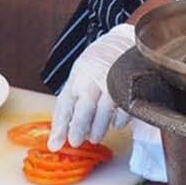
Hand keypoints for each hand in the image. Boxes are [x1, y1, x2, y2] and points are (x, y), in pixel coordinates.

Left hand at [49, 23, 135, 150]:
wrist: (126, 40)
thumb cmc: (101, 59)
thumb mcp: (81, 71)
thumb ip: (74, 94)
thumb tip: (64, 124)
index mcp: (79, 74)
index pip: (65, 104)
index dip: (59, 126)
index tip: (55, 143)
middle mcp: (94, 78)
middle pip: (83, 110)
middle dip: (78, 130)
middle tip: (76, 142)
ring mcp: (113, 82)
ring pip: (103, 113)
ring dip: (98, 129)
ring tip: (94, 137)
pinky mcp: (130, 87)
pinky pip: (123, 110)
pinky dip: (118, 121)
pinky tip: (114, 125)